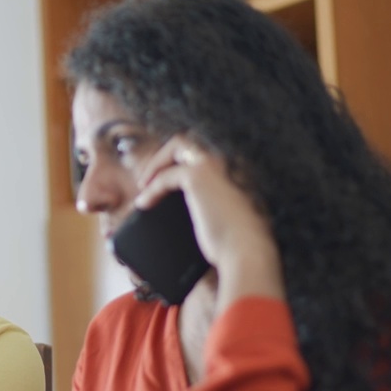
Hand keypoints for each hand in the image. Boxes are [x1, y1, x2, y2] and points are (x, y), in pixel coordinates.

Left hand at [133, 136, 281, 303]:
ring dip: (157, 163)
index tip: (167, 178)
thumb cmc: (240, 243)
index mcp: (238, 166)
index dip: (183, 160)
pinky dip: (153, 188)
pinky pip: (166, 176)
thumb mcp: (225, 214)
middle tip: (150, 177)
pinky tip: (143, 203)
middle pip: (191, 140)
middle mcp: (229, 158)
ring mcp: (215, 163)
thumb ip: (211, 201)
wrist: (247, 250)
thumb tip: (192, 208)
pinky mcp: (199, 175)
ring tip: (143, 184)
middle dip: (168, 154)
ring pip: (178, 146)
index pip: (205, 150)